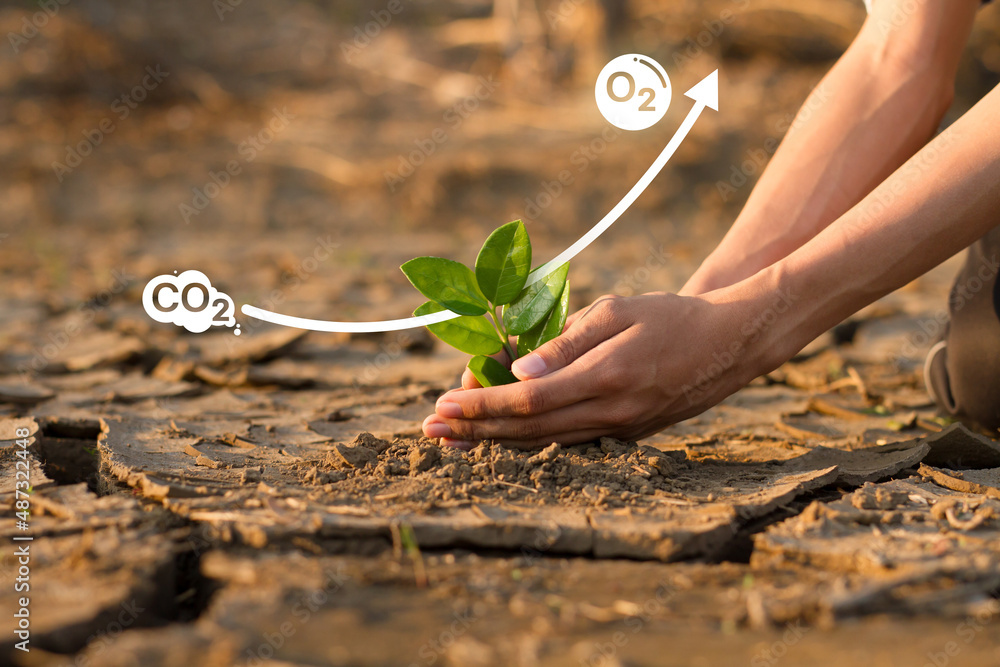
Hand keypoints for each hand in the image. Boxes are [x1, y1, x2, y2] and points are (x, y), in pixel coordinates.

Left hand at [421, 290, 775, 448]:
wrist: (729, 343)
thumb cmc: (670, 316)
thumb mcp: (618, 311)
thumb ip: (565, 343)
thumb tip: (518, 372)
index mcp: (607, 377)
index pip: (530, 400)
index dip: (483, 405)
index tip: (444, 404)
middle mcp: (611, 412)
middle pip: (530, 429)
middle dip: (475, 430)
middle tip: (431, 429)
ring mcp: (620, 429)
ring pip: (545, 442)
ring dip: (496, 441)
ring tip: (453, 440)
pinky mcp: (626, 433)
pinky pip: (567, 441)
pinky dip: (528, 440)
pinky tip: (501, 438)